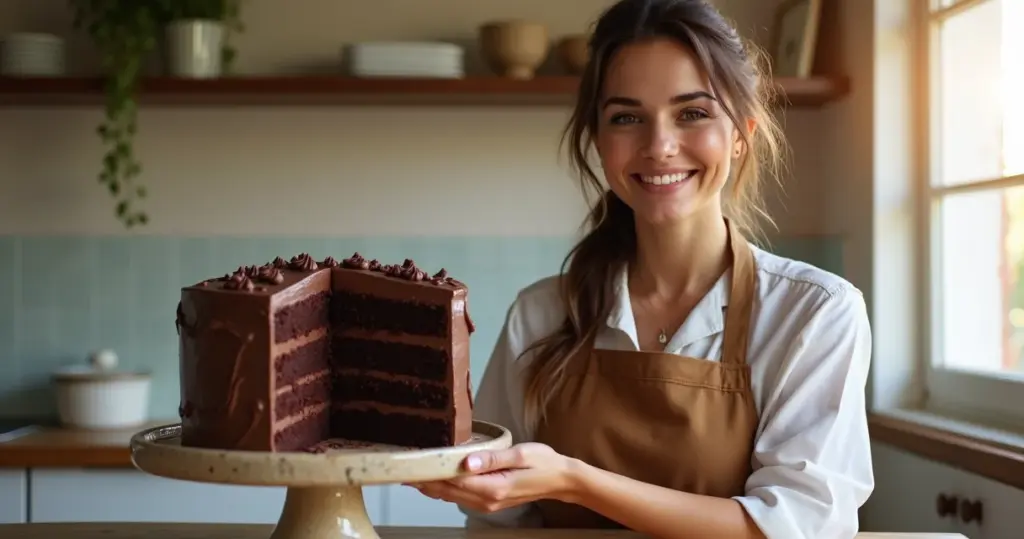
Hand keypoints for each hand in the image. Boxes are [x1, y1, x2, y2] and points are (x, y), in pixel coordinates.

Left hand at [406, 442, 579, 512]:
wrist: (561, 480)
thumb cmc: (543, 462)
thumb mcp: (519, 454)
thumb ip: (490, 458)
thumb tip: (464, 461)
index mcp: (492, 487)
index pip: (452, 481)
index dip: (429, 474)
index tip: (410, 465)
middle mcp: (486, 500)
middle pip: (446, 492)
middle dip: (423, 481)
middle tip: (401, 469)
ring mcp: (487, 503)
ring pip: (451, 497)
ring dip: (431, 486)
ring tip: (411, 474)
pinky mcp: (489, 501)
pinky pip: (460, 497)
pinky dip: (444, 489)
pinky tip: (435, 480)